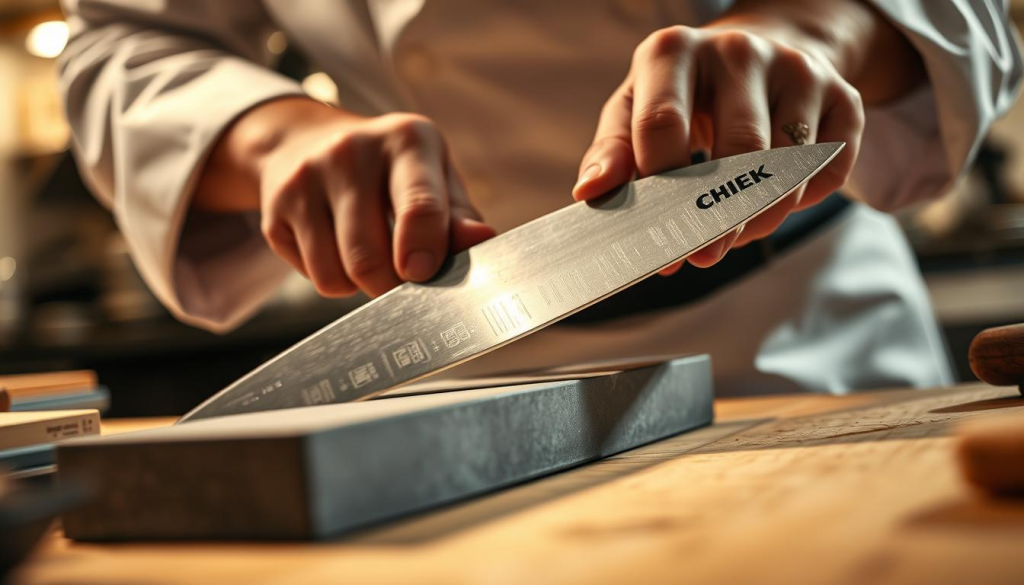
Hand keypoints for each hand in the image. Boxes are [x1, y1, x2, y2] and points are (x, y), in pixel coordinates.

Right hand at [194, 98, 494, 297]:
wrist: (308, 140)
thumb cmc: (394, 172)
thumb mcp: (436, 179)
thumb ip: (460, 217)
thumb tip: (482, 240)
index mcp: (406, 139)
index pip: (419, 204)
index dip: (423, 250)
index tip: (423, 273)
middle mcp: (350, 150)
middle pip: (370, 257)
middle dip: (392, 285)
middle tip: (404, 277)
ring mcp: (306, 177)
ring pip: (338, 274)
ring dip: (362, 285)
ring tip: (372, 256)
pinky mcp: (275, 206)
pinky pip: (313, 275)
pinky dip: (334, 278)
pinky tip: (338, 247)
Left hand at [572, 0, 921, 273]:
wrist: (753, 55)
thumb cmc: (679, 94)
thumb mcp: (632, 110)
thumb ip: (611, 153)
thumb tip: (590, 195)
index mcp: (673, 50)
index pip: (663, 127)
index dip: (659, 191)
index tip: (657, 237)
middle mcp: (739, 51)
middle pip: (738, 152)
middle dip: (717, 217)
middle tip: (702, 253)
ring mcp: (797, 69)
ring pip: (788, 170)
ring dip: (759, 218)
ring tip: (732, 230)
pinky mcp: (843, 95)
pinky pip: (830, 171)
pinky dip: (801, 202)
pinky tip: (774, 200)